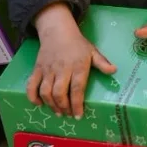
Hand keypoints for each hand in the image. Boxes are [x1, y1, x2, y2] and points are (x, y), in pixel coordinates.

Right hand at [28, 3, 115, 117]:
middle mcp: (62, 69)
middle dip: (64, 107)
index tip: (78, 115)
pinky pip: (31, 85)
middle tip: (68, 114)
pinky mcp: (37, 69)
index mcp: (77, 66)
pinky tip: (38, 104)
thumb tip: (114, 70)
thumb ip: (102, 63)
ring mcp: (48, 69)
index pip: (77, 88)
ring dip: (51, 105)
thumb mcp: (92, 51)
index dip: (77, 104)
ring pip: (46, 91)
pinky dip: (32, 97)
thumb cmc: (77, 44)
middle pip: (60, 92)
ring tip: (58, 112)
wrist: (57, 30)